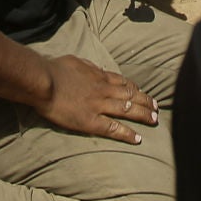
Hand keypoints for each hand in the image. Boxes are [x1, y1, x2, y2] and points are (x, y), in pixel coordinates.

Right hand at [38, 54, 157, 142]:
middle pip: (131, 96)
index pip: (124, 82)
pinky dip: (127, 133)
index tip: (142, 93)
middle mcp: (104, 90)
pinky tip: (138, 139)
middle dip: (146, 102)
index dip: (135, 89)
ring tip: (154, 120)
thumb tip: (96, 68)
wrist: (43, 81)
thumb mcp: (77, 61)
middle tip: (157, 108)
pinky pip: (113, 128)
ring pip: (127, 110)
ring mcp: (99, 106)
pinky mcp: (91, 121)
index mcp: (100, 76)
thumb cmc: (55, 69)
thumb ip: (89, 67)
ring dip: (143, 115)